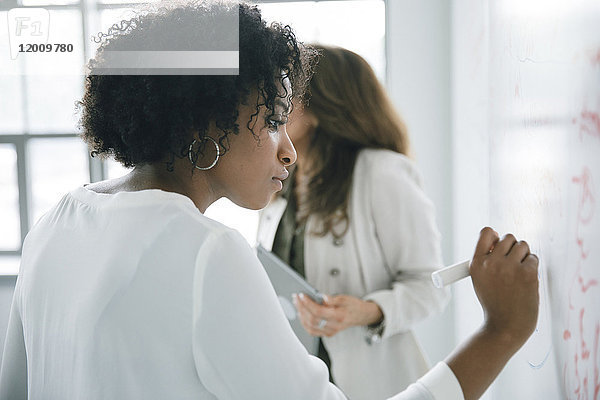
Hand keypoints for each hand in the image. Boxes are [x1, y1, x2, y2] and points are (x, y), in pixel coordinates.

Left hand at [292, 293, 382, 336]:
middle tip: (296, 297)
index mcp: (339, 316)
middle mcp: (334, 327)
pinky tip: (301, 313)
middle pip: (312, 320)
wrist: (361, 316)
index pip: (319, 312)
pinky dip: (304, 322)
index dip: (308, 303)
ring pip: (310, 327)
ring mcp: (330, 332)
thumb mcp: (345, 298)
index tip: (301, 295)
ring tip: (297, 303)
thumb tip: (323, 297)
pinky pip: (312, 331)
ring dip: (301, 315)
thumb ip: (333, 299)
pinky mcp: (327, 334)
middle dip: (301, 308)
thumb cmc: (353, 306)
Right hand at [471, 227, 539, 346]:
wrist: (505, 327)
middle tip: (513, 262)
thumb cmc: (495, 304)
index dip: (495, 236)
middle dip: (513, 247)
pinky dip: (532, 267)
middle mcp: (491, 262)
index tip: (499, 244)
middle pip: (508, 237)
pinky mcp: (527, 273)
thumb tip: (501, 238)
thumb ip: (488, 260)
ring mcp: (509, 267)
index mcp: (476, 263)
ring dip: (524, 256)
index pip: (486, 232)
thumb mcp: (480, 280)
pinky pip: (533, 258)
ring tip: (519, 273)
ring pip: (523, 245)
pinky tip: (526, 280)